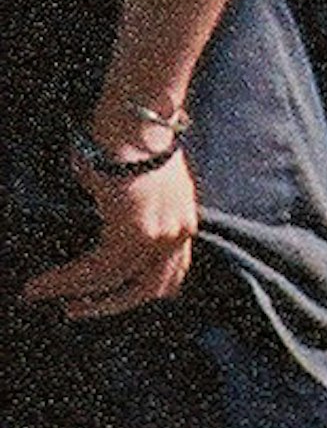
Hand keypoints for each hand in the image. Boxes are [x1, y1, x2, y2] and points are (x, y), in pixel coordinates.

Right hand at [19, 132, 196, 318]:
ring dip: (75, 294)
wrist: (136, 116)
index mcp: (182, 223)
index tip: (111, 300)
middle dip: (109, 304)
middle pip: (149, 289)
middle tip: (76, 311)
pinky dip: (68, 279)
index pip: (172, 274)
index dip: (143, 292)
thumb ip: (129, 211)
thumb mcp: (138, 184)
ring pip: (115, 281)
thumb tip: (100, 221)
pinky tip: (44, 285)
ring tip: (43, 296)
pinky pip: (98, 268)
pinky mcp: (135, 231)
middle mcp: (178, 234)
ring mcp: (160, 234)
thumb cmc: (128, 139)